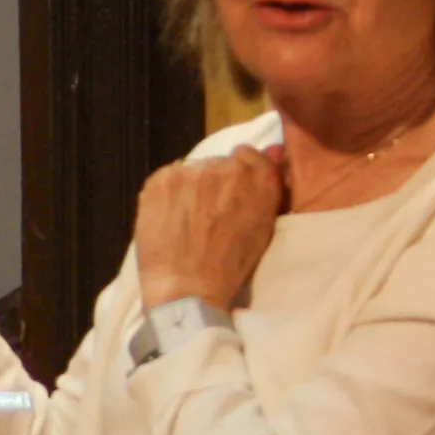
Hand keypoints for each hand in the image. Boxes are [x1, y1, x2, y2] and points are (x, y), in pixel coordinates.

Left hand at [135, 146, 283, 310]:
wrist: (187, 287)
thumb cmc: (230, 266)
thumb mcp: (262, 226)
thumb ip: (268, 184)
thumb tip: (274, 148)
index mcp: (258, 178)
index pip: (248, 155)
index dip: (238, 175)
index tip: (231, 193)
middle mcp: (226, 166)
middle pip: (218, 163)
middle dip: (215, 183)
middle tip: (208, 212)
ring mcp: (190, 171)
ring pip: (192, 170)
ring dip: (191, 187)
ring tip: (187, 217)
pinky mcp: (160, 179)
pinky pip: (167, 178)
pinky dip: (168, 194)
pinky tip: (169, 216)